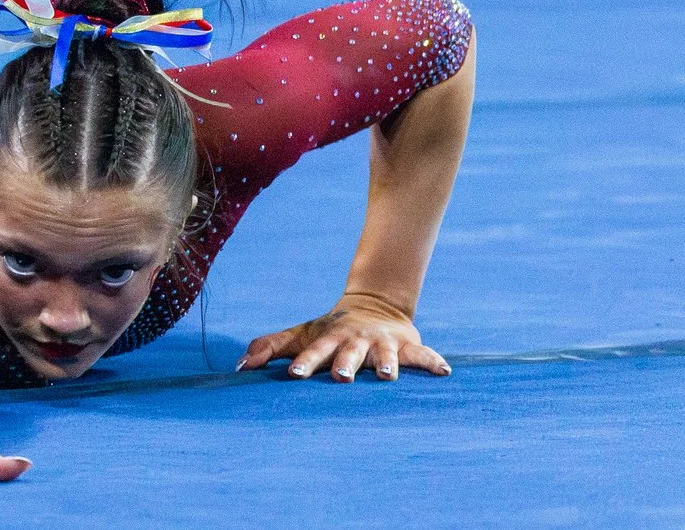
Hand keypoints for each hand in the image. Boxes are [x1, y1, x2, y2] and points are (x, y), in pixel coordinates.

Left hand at [239, 292, 449, 381]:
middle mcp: (356, 341)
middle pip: (349, 353)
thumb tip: (239, 367)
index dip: (304, 362)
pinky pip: (424, 356)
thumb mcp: (301, 334)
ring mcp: (382, 344)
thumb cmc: (330, 330)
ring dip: (387, 365)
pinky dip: (434, 363)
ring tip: (388, 377)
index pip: (314, 351)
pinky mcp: (407, 347)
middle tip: (341, 377)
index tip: (293, 375)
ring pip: (385, 355)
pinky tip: (445, 373)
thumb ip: (270, 346)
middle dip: (345, 364)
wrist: (375, 306)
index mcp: (330, 338)